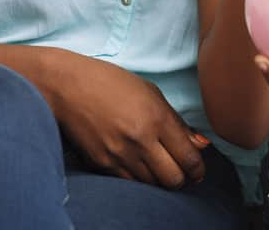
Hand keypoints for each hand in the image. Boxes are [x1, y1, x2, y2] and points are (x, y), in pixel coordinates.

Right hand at [39, 48, 208, 187]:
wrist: (68, 87)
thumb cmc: (112, 83)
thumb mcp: (151, 93)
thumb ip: (177, 122)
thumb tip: (200, 145)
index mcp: (157, 118)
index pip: (188, 157)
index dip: (198, 169)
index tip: (198, 171)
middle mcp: (140, 140)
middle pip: (173, 179)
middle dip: (183, 179)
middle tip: (183, 174)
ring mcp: (119, 155)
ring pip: (152, 185)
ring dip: (161, 181)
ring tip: (161, 169)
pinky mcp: (101, 164)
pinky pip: (129, 183)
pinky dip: (139, 179)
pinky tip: (140, 168)